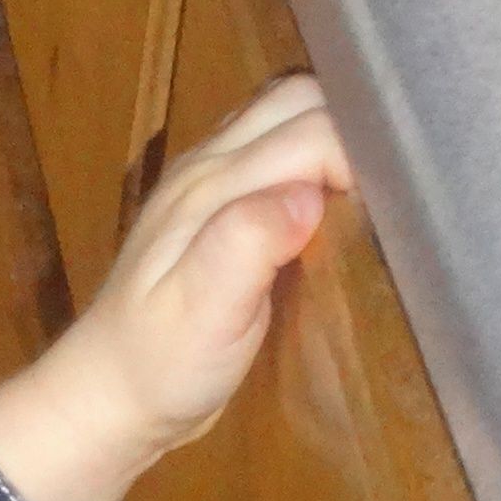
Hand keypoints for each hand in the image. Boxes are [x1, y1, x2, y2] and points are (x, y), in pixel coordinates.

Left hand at [0, 76, 354, 500]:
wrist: (108, 399)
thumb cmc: (160, 366)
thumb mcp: (203, 315)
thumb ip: (249, 244)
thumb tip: (308, 195)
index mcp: (212, 185)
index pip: (310, 130)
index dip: (360, 154)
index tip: (392, 204)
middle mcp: (209, 163)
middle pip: (300, 101)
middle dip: (354, 127)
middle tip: (392, 186)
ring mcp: (208, 177)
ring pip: (286, 112)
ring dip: (333, 130)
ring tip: (370, 182)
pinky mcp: (216, 201)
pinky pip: (272, 144)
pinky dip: (310, 150)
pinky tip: (331, 190)